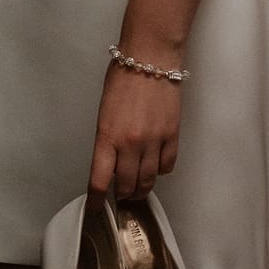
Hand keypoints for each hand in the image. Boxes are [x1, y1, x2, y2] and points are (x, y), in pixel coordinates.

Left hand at [86, 62, 180, 212]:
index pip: (99, 180)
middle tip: (120, 196)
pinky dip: (160, 171)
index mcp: (107, 136)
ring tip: (137, 189)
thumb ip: (107, 140)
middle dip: (122, 195)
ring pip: (148, 180)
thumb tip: (110, 163)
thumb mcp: (104, 112)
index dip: (97, 200)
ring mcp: (153, 141)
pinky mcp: (172, 135)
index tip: (96, 209)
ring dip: (141, 189)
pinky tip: (155, 167)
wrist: (150, 58)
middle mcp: (130, 143)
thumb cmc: (123, 78)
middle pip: (126, 186)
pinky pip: (167, 165)